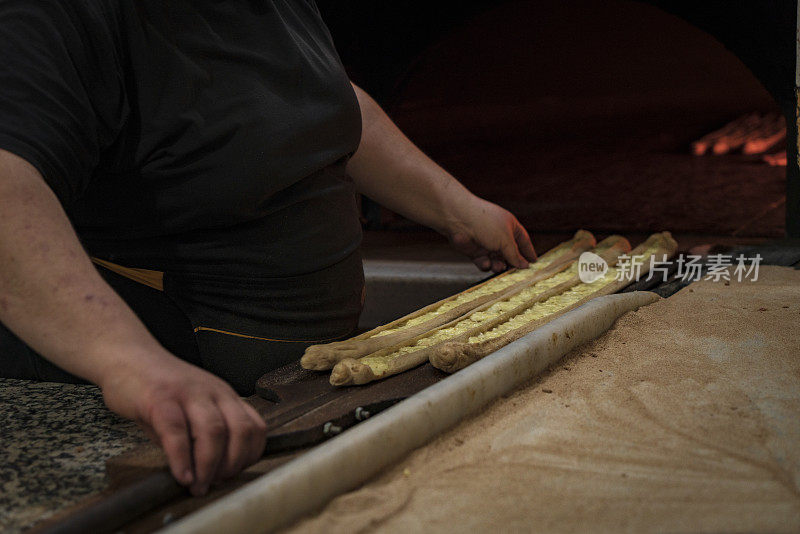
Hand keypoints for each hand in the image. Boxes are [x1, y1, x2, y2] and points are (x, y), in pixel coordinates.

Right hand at [100, 348, 266, 495]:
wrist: (127, 357)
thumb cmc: (160, 390)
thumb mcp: (191, 411)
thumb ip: (203, 437)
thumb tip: (210, 475)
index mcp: (225, 396)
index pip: (255, 427)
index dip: (249, 456)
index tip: (234, 474)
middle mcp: (214, 392)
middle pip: (240, 431)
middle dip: (232, 464)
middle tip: (215, 483)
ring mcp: (188, 393)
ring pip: (213, 431)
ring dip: (208, 466)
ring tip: (197, 485)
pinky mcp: (159, 398)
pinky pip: (176, 431)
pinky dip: (181, 458)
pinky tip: (180, 474)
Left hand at [447, 196, 536, 271]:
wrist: (459, 220)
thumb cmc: (485, 224)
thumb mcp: (505, 240)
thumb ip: (515, 255)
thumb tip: (525, 266)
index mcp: (510, 226)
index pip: (523, 241)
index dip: (528, 251)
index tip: (534, 263)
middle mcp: (499, 235)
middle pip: (509, 254)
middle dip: (512, 263)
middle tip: (515, 273)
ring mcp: (486, 244)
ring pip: (497, 260)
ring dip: (499, 265)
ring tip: (498, 267)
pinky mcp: (475, 251)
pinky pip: (484, 262)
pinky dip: (486, 265)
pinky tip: (486, 264)